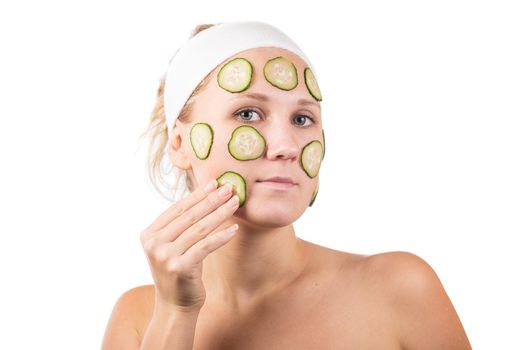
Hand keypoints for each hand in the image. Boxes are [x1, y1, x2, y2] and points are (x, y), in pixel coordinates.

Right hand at [140, 180, 239, 312]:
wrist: (175, 306)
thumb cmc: (179, 271)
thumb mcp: (173, 246)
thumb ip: (180, 226)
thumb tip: (205, 196)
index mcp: (149, 234)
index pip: (176, 209)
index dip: (197, 195)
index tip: (214, 183)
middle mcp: (154, 244)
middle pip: (188, 216)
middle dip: (211, 200)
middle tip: (228, 188)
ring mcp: (165, 256)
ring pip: (199, 229)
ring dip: (219, 214)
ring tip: (234, 203)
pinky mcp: (180, 267)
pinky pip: (205, 246)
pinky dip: (221, 237)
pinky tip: (234, 229)